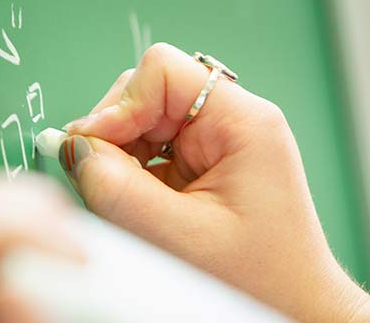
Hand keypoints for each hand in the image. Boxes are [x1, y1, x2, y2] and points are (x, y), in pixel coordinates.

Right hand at [60, 43, 365, 322]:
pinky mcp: (204, 165)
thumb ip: (118, 189)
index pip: (162, 71)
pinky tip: (140, 208)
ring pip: (143, 124)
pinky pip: (151, 151)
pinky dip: (132, 176)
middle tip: (103, 181)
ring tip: (127, 205)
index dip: (119, 105)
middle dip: (116, 135)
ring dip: (121, 159)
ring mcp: (218, 143)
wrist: (297, 312)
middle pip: (147, 94)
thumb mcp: (180, 238)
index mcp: (243, 122)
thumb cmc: (261, 282)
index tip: (92, 146)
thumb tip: (73, 148)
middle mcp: (232, 122)